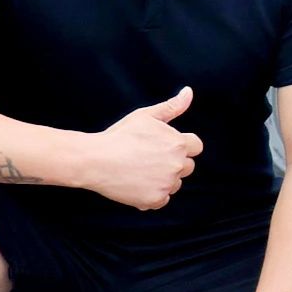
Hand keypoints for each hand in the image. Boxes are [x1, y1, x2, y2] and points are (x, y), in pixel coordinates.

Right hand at [81, 87, 201, 210]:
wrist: (95, 160)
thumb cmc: (120, 135)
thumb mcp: (146, 116)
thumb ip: (172, 106)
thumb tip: (189, 92)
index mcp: (179, 143)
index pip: (196, 146)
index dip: (181, 145)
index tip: (163, 146)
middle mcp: (177, 165)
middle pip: (187, 167)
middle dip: (173, 163)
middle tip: (148, 159)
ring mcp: (166, 184)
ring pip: (175, 184)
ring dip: (164, 180)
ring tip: (140, 171)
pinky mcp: (155, 200)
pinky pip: (162, 200)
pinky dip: (152, 195)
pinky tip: (136, 184)